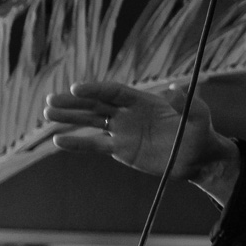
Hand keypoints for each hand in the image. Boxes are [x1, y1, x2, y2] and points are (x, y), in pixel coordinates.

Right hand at [44, 81, 238, 200]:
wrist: (196, 158)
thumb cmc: (199, 132)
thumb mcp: (198, 115)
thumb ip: (188, 102)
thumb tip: (177, 88)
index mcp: (144, 100)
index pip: (114, 92)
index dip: (96, 89)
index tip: (77, 87)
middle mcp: (129, 113)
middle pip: (97, 104)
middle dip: (74, 102)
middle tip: (51, 100)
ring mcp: (122, 131)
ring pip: (91, 122)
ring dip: (70, 118)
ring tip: (46, 113)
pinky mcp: (120, 149)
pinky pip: (95, 145)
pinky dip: (77, 143)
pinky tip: (58, 140)